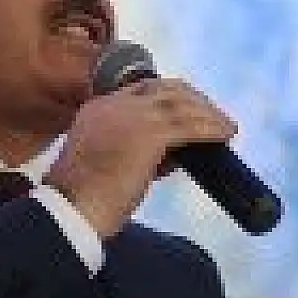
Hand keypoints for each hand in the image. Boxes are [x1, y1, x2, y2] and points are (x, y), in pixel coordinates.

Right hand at [45, 79, 236, 236]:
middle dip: (194, 100)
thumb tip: (168, 158)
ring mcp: (133, 116)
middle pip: (166, 89)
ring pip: (182, 105)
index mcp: (98, 109)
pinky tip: (227, 134)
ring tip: (226, 127)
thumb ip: (130, 151)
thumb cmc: (83, 199)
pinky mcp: (150, 134)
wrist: (71, 208)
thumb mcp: (103, 163)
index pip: (142, 90)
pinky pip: (191, 125)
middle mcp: (115, 105)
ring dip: (209, 114)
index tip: (188, 111)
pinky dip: (212, 127)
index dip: (170, 97)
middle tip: (213, 117)